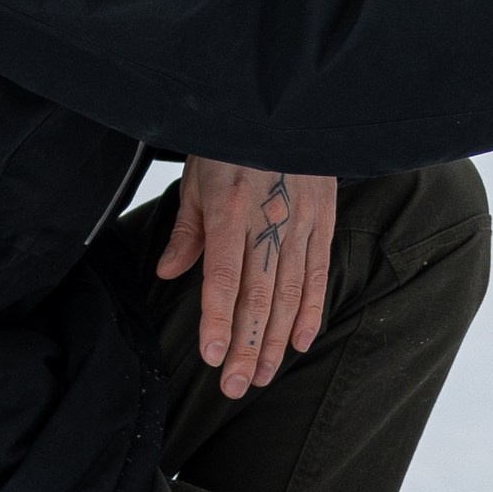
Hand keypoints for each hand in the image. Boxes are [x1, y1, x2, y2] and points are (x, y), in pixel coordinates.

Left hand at [155, 160, 336, 396]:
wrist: (283, 106)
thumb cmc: (233, 140)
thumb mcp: (198, 177)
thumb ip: (188, 230)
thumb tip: (168, 272)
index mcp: (231, 209)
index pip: (224, 277)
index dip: (218, 319)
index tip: (213, 357)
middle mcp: (270, 220)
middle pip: (259, 295)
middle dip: (248, 346)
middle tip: (236, 386)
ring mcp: (302, 222)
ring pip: (290, 292)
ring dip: (277, 339)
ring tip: (263, 375)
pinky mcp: (323, 220)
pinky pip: (318, 273)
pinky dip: (311, 310)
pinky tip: (302, 341)